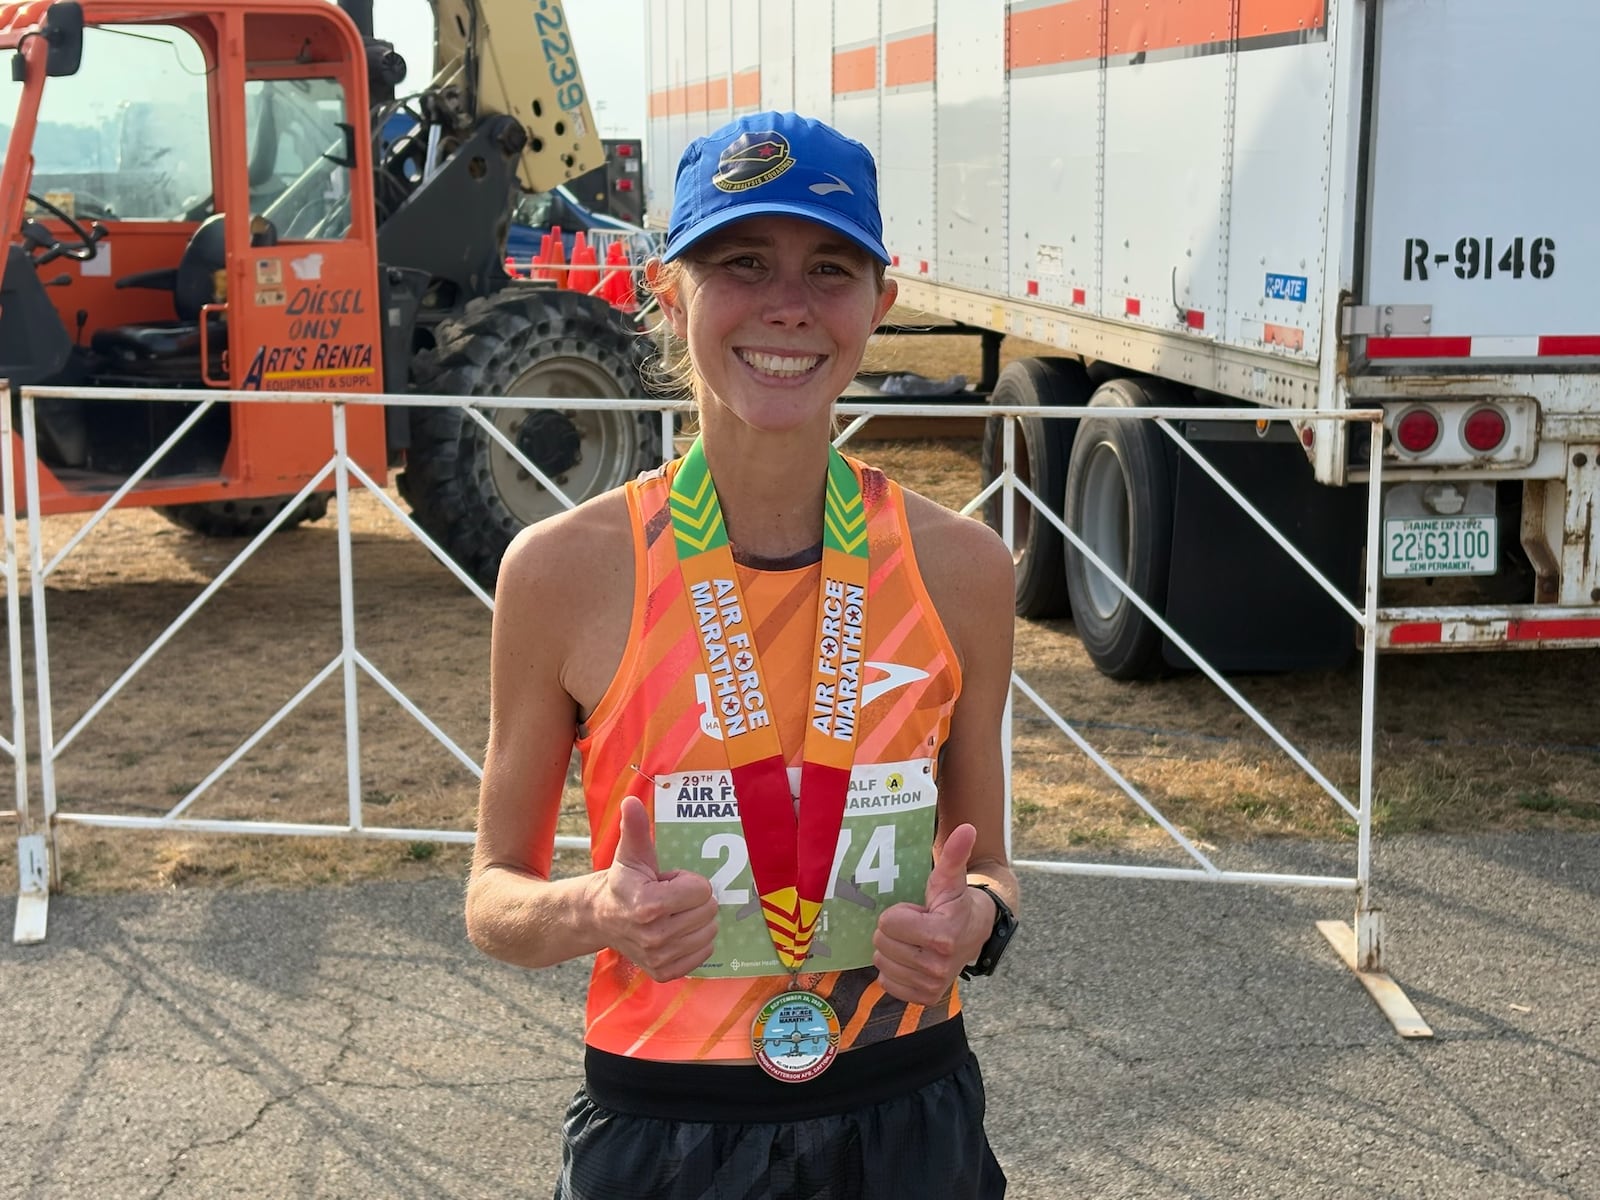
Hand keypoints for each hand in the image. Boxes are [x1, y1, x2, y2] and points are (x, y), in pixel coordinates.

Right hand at [598, 795, 718, 980]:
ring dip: (696, 919)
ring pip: (709, 931)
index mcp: (648, 906)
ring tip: (671, 913)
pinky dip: (696, 940)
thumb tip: (631, 801)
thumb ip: (634, 827)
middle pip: (708, 911)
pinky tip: (676, 930)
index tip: (667, 881)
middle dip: (694, 899)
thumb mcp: (629, 853)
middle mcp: (655, 937)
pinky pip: (704, 953)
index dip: (688, 881)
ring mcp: (660, 958)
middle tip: (670, 897)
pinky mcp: (664, 973)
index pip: (702, 890)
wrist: (601, 918)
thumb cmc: (623, 882)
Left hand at [871, 823, 990, 1005]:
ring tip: (914, 941)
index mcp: (940, 936)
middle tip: (915, 926)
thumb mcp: (950, 879)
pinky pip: (886, 981)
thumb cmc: (955, 904)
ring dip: (892, 949)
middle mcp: (935, 966)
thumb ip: (954, 855)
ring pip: (881, 961)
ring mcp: (929, 986)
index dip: (900, 912)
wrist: (974, 936)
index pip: (887, 922)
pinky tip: (911, 959)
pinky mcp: (923, 998)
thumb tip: (967, 828)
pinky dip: (894, 969)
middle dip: (893, 930)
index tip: (919, 911)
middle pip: (881, 942)